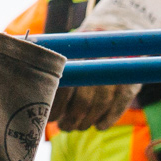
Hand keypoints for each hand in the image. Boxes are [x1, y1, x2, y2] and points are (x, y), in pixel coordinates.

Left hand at [57, 0, 160, 130]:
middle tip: (63, 126)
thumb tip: (28, 93)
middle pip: (83, 100)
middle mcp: (97, 62)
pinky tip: (99, 126)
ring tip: (76, 126)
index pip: (64, 86)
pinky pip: (121, 103)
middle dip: (71, 118)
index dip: (56, 105)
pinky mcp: (132, 81)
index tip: (50, 117)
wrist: (116, 34)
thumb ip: (48, 66)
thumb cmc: (80, 49)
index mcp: (75, 55)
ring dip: (86, 121)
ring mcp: (116, 72)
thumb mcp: (64, 50)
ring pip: (100, 104)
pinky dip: (109, 118)